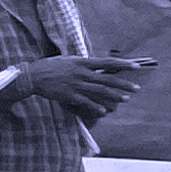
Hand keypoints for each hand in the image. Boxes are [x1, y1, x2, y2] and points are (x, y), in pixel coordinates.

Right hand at [21, 55, 144, 117]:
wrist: (33, 76)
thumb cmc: (49, 66)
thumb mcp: (67, 60)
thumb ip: (81, 63)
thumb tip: (93, 63)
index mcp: (82, 62)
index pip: (107, 62)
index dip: (123, 64)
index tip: (136, 66)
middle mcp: (82, 73)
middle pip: (107, 78)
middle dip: (124, 84)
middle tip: (136, 88)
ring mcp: (76, 84)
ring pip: (100, 91)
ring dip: (114, 95)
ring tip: (126, 99)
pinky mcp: (69, 95)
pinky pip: (86, 102)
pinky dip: (96, 107)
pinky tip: (104, 111)